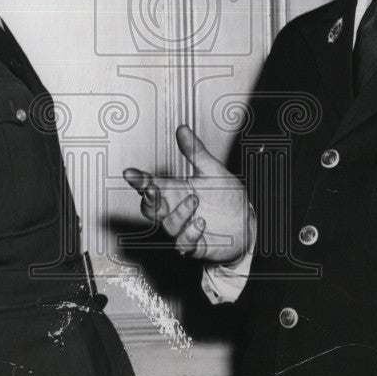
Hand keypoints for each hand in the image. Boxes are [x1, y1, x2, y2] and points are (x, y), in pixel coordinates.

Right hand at [123, 124, 254, 264]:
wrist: (247, 224)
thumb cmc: (227, 197)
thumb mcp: (213, 171)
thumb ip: (196, 152)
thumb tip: (182, 129)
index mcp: (176, 190)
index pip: (151, 184)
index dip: (138, 179)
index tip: (130, 173)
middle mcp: (176, 209)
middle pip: (149, 208)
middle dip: (148, 200)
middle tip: (152, 190)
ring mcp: (183, 228)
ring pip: (168, 225)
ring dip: (179, 213)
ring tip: (195, 202)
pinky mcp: (194, 246)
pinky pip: (183, 244)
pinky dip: (190, 233)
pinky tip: (201, 223)